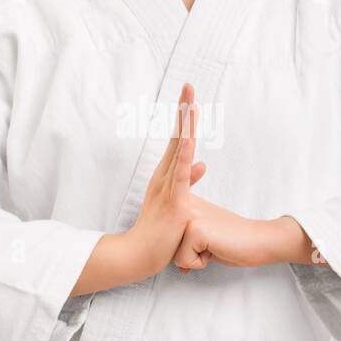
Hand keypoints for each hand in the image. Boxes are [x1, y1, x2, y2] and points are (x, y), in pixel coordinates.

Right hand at [126, 82, 206, 274]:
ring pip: (179, 150)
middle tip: (189, 85)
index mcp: (166, 176)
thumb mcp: (178, 202)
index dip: (185, 118)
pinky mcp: (174, 201)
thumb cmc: (158, 232)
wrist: (138, 255)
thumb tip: (202, 163)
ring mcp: (168, 187)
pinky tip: (190, 140)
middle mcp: (164, 176)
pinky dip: (185, 156)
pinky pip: (180, 175)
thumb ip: (189, 180)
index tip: (190, 97)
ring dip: (185, 126)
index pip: (178, 141)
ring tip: (190, 103)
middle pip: (177, 137)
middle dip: (183, 110)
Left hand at [174, 208, 332, 271]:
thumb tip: (170, 262)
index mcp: (184, 202)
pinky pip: (184, 261)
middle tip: (212, 243)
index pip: (168, 237)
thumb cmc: (232, 241)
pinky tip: (216, 249)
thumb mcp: (202, 237)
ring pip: (174, 255)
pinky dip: (201, 263)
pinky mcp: (195, 230)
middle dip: (189, 253)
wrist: (258, 240)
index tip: (207, 237)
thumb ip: (184, 242)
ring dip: (195, 259)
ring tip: (214, 245)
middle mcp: (182, 205)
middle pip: (169, 246)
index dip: (186, 247)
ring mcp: (188, 216)